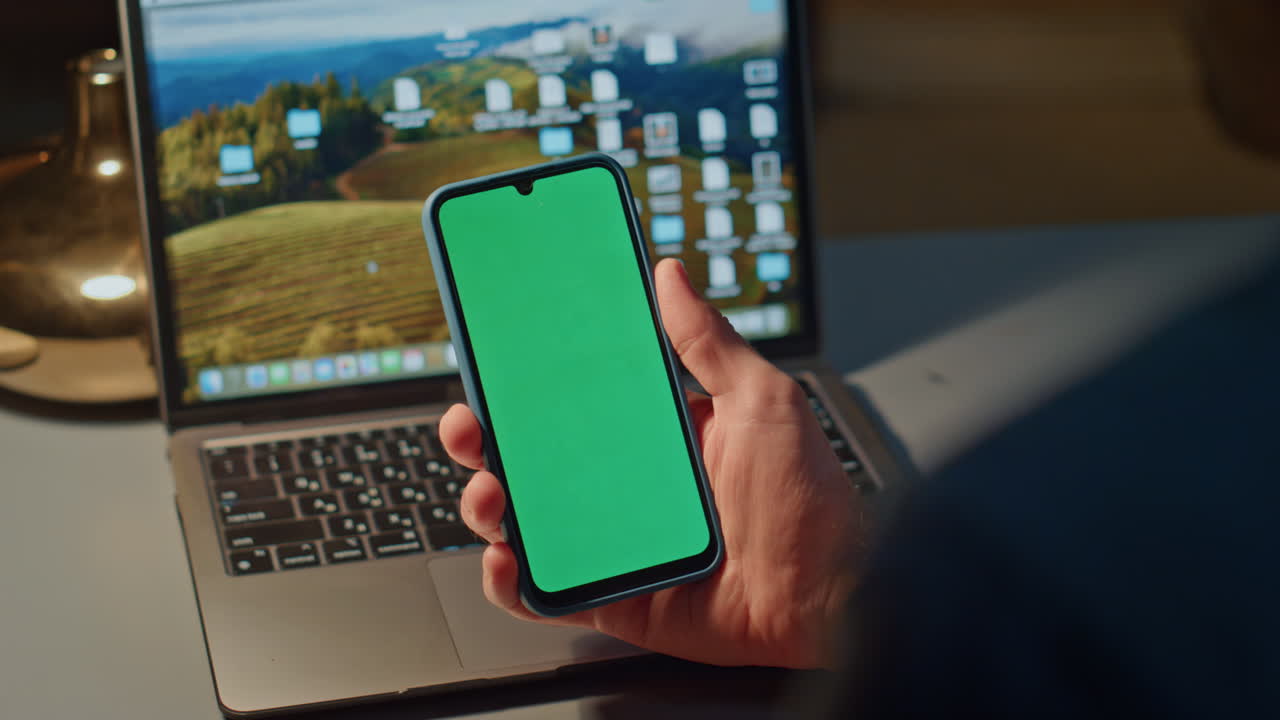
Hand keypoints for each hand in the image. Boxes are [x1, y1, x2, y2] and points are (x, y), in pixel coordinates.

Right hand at [439, 259, 868, 667]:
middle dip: (488, 440)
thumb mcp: (762, 400)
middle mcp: (630, 488)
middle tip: (470, 423)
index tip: (496, 359)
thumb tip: (671, 275)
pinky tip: (506, 558)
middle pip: (537, 459)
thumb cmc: (810, 501)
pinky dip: (512, 582)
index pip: (578, 402)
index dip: (531, 383)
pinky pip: (547, 593)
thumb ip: (708, 341)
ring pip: (529, 522)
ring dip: (490, 503)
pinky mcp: (614, 600)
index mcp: (660, 436)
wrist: (829, 598)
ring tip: (489, 489)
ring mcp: (617, 545)